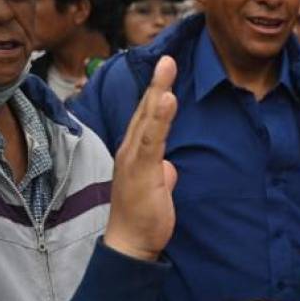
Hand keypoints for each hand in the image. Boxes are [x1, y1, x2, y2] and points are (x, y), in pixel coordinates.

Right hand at [104, 57, 179, 260]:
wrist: (130, 243)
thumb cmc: (143, 217)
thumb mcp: (158, 190)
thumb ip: (162, 174)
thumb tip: (169, 169)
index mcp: (135, 153)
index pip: (147, 118)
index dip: (156, 94)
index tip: (165, 72)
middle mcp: (129, 150)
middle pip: (145, 111)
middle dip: (157, 83)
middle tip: (167, 57)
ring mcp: (133, 158)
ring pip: (147, 119)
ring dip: (158, 92)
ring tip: (167, 68)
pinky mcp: (141, 169)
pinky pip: (152, 139)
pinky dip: (159, 118)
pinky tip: (166, 100)